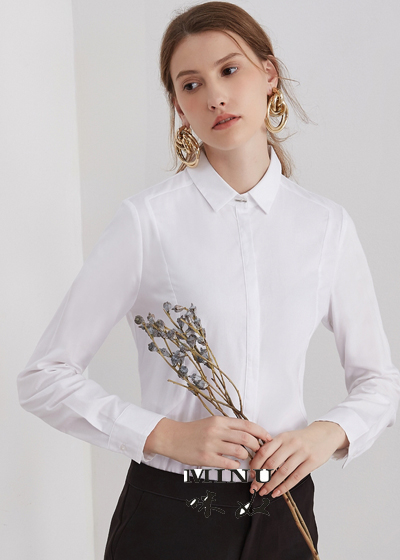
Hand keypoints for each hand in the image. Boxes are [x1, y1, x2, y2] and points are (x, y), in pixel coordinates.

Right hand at [144, 415, 272, 468]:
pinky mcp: (206, 458)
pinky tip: (235, 465)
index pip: (247, 425)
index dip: (261, 432)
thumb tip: (250, 434)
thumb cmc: (194, 431)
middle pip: (247, 438)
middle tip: (260, 452)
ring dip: (247, 457)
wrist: (172, 437)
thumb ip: (229, 427)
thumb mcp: (211, 423)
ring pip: (240, 451)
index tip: (269, 438)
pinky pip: (228, 463)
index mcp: (220, 421)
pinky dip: (236, 465)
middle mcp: (217, 431)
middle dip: (258, 447)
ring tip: (247, 460)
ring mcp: (211, 445)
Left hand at [248, 421, 348, 497]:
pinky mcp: (312, 462)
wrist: (325, 434)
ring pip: (282, 472)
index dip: (255, 464)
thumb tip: (258, 464)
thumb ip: (275, 447)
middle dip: (260, 478)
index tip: (250, 474)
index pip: (264, 451)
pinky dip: (284, 487)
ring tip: (264, 492)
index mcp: (282, 437)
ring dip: (271, 484)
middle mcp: (291, 444)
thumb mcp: (288, 437)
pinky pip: (295, 477)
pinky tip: (277, 492)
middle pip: (271, 463)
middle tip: (254, 487)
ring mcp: (302, 453)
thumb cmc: (303, 438)